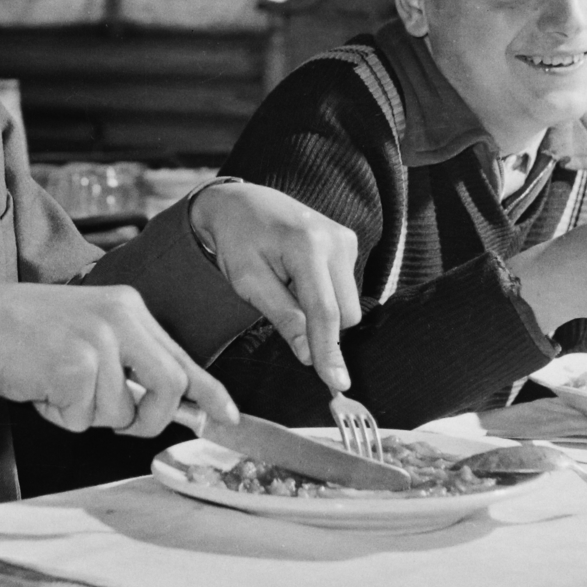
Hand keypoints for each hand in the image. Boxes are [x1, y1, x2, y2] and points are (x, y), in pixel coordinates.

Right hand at [0, 282, 238, 435]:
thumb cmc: (28, 333)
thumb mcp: (91, 331)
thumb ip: (131, 360)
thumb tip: (173, 403)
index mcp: (128, 307)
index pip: (182, 355)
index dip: (209, 391)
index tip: (229, 415)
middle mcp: (120, 317)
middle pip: (169, 385)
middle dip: (149, 418)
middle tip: (120, 423)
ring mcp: (98, 340)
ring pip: (120, 411)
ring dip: (87, 414)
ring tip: (57, 385)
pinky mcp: (74, 365)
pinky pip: (83, 418)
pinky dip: (60, 416)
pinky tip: (41, 388)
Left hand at [188, 181, 360, 390]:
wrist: (241, 203)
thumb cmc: (237, 241)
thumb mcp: (248, 281)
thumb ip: (282, 317)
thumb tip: (309, 355)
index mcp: (307, 246)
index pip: (325, 312)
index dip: (329, 351)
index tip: (335, 384)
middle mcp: (335, 239)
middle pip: (345, 313)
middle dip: (320, 327)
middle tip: (281, 306)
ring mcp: (345, 238)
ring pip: (348, 303)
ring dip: (321, 310)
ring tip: (287, 286)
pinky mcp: (348, 242)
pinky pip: (345, 288)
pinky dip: (324, 294)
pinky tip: (298, 277)